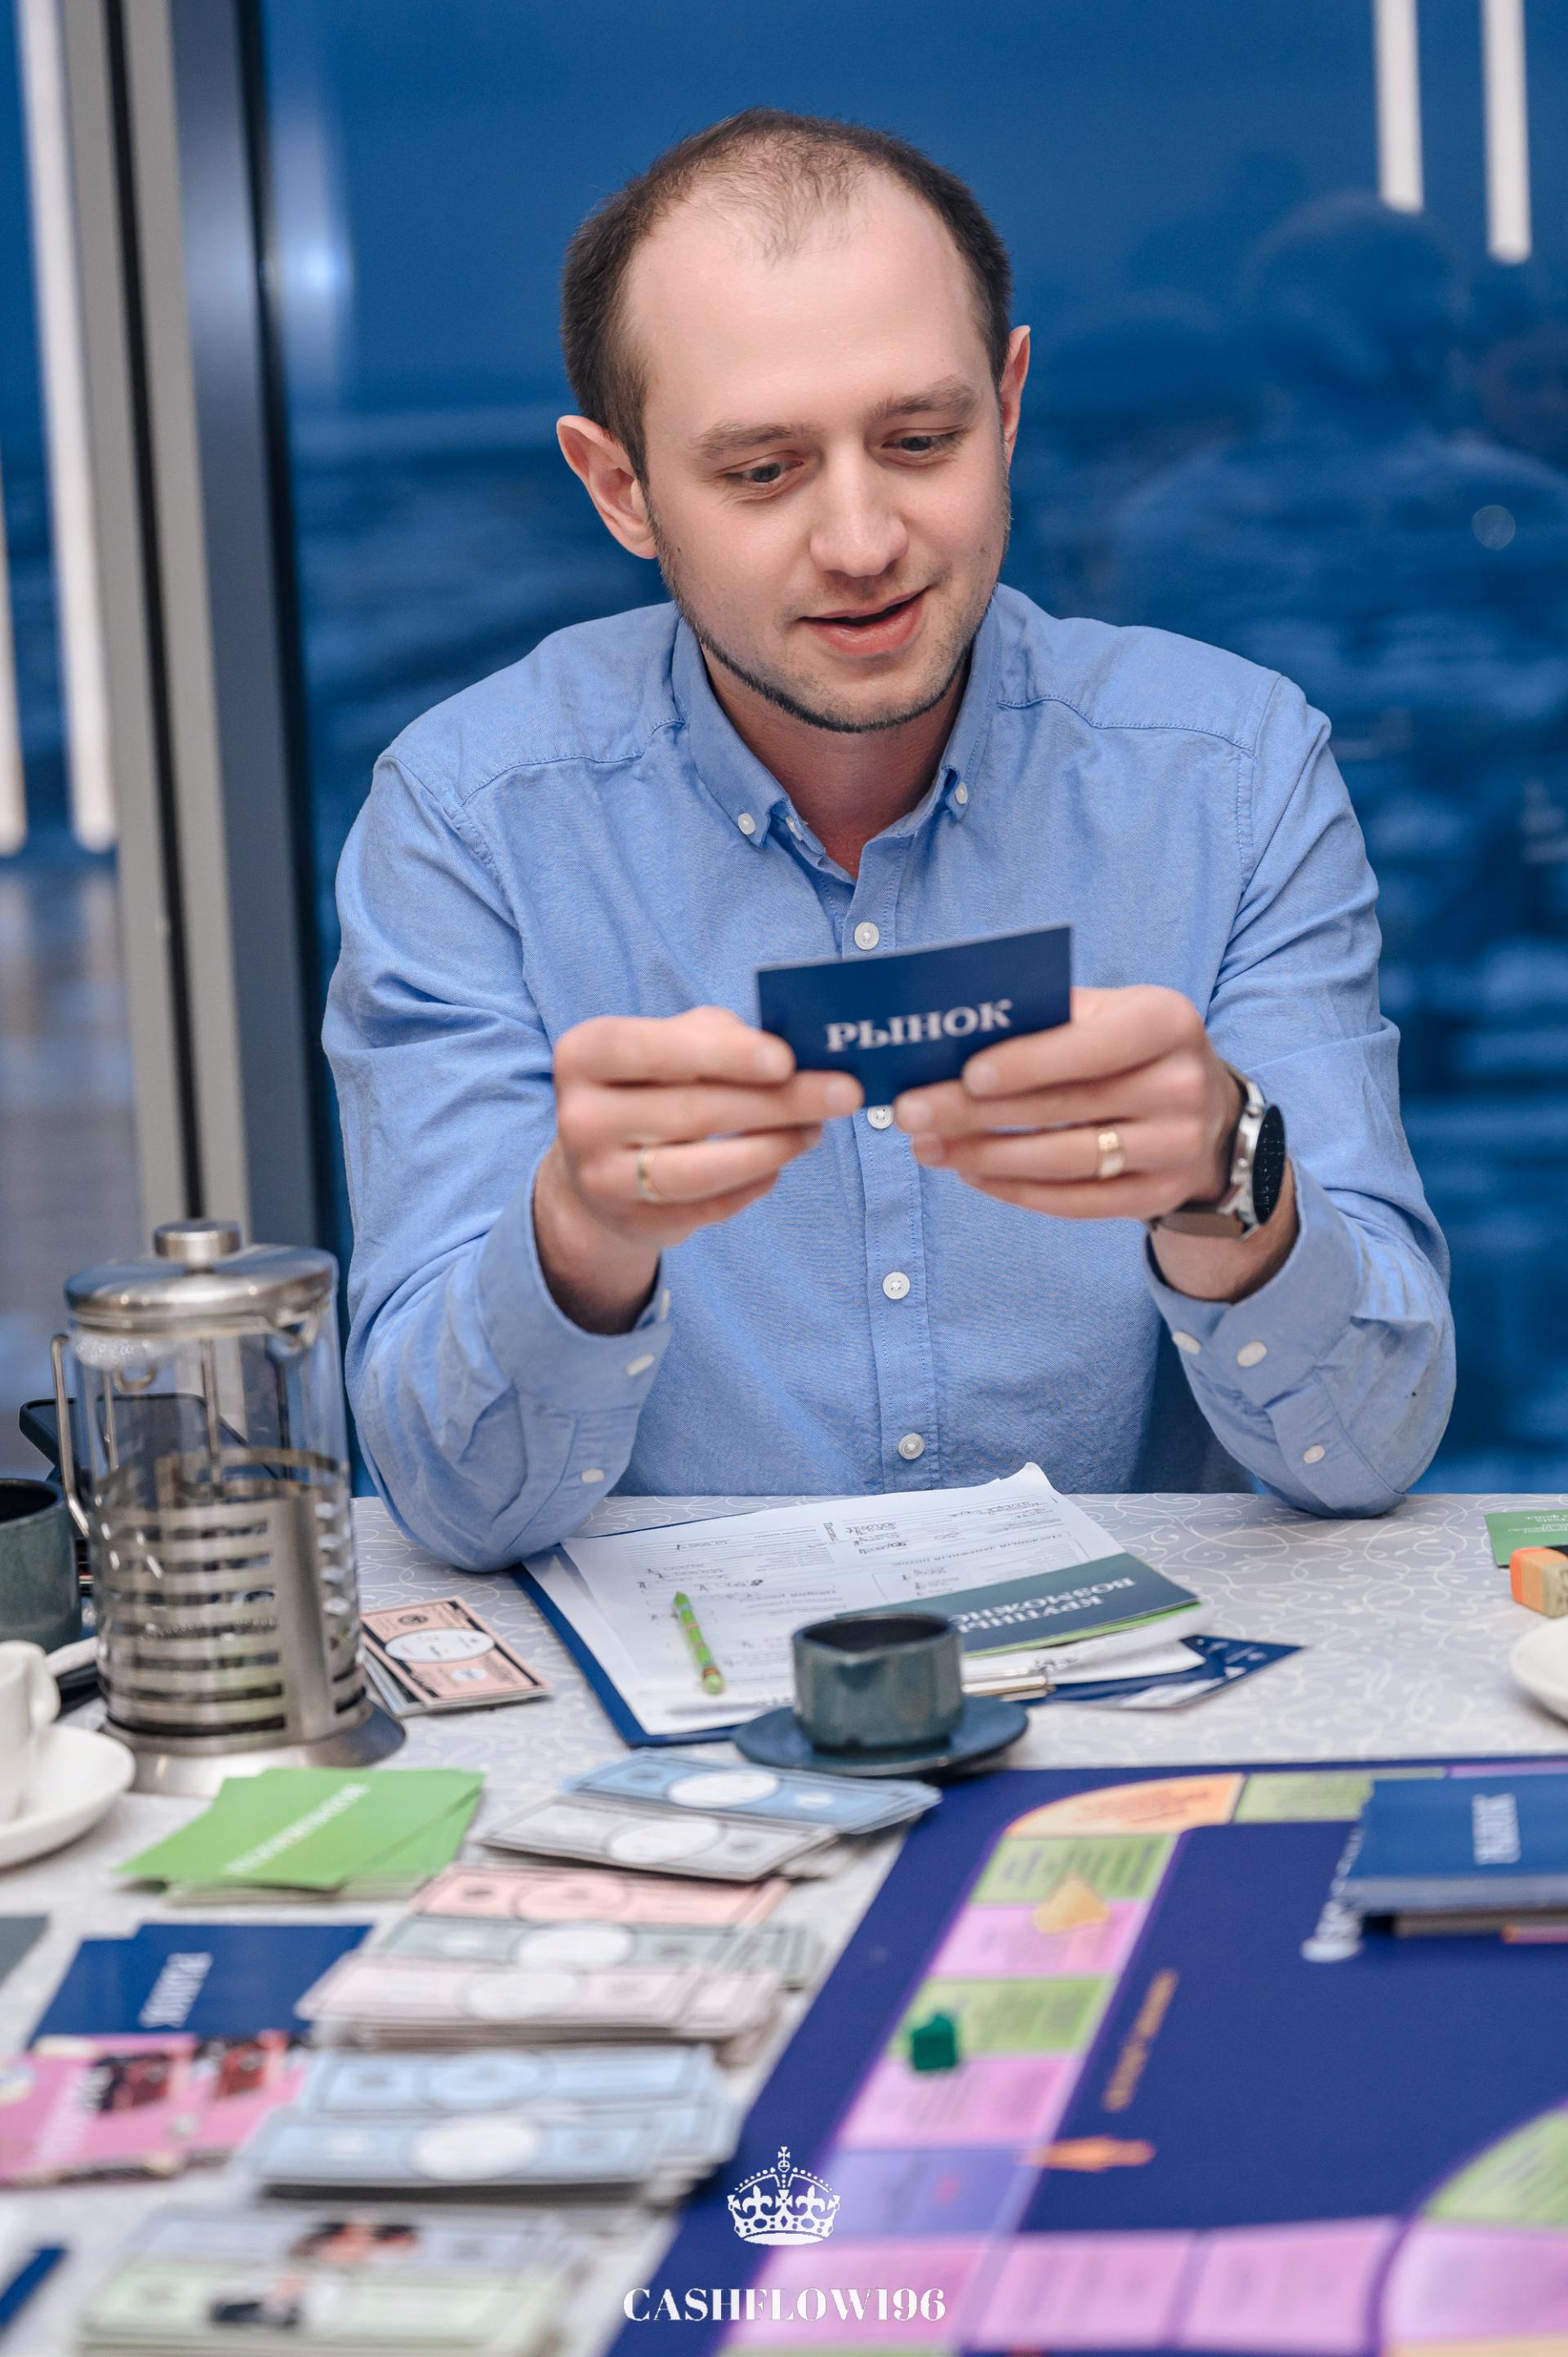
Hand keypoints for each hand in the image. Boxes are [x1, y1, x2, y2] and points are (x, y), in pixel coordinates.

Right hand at [536, 1007, 861, 1330]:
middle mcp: (580, 1118)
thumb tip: (793, 1053)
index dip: (724, 1055)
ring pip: (701, 1169)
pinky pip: (709, 1208)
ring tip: (814, 1130)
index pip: (656, 1050)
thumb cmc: (648, 1085)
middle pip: (693, 1111)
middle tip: (843, 1093)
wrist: (593, 1165)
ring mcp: (602, 1178)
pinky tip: (779, 1162)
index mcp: (586, 1054)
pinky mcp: (632, 1222)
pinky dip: (753, 1184)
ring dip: (772, 1148)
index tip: (786, 1059)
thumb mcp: (666, 1043)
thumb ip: (718, 1036)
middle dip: (778, 1102)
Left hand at [893, 986, 1295, 1299]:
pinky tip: (972, 1173)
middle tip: (911, 1114)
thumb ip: (1048, 1016)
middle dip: (977, 1112)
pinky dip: (1017, 1190)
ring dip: (985, 1156)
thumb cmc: (1130, 1049)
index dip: (1029, 1062)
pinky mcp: (1159, 1196)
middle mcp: (1181, 1085)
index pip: (1092, 1045)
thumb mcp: (1108, 1013)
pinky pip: (1077, 1202)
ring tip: (927, 1147)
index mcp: (1166, 1022)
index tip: (966, 1074)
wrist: (1206, 1111)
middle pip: (1066, 1106)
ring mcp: (1176, 1147)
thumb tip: (957, 1033)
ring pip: (1066, 1160)